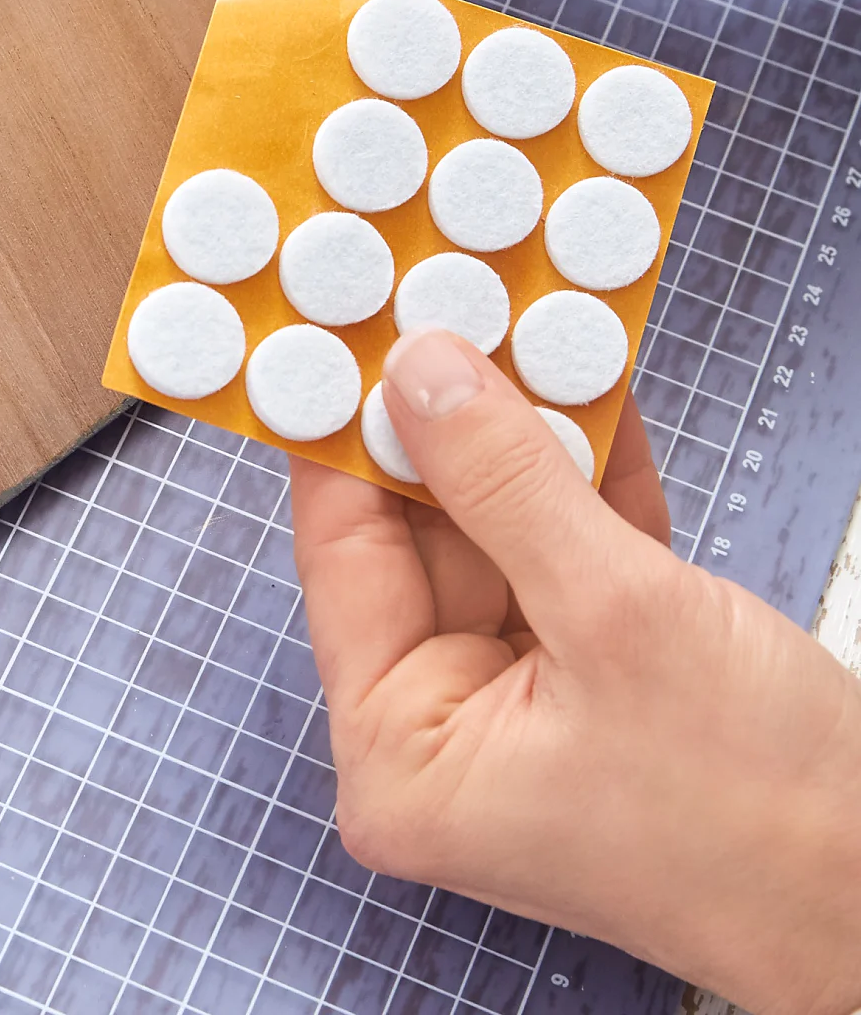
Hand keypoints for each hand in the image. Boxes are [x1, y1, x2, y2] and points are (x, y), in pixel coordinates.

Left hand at [293, 328, 860, 1014]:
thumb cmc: (768, 814)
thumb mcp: (619, 616)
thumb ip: (504, 481)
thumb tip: (418, 370)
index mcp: (402, 752)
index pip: (344, 551)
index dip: (346, 428)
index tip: (343, 322)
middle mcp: (438, 731)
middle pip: (417, 532)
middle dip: (446, 415)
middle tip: (443, 296)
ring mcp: (516, 703)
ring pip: (497, 527)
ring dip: (523, 430)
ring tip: (515, 314)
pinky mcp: (591, 676)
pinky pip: (564, 551)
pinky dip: (585, 477)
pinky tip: (589, 383)